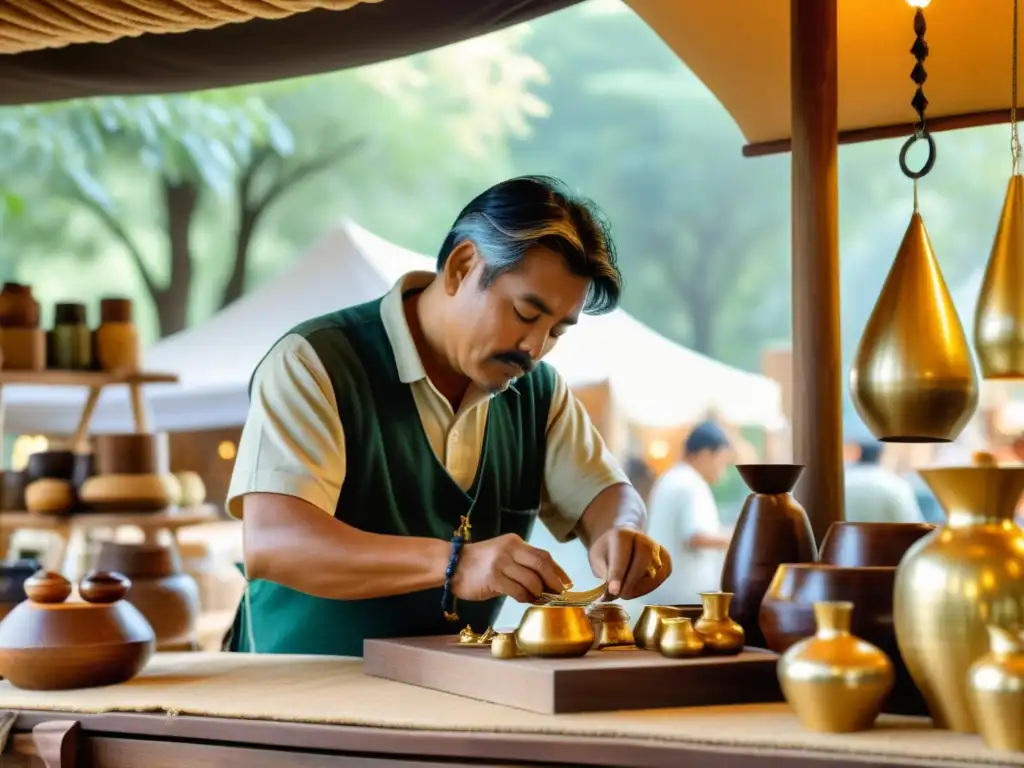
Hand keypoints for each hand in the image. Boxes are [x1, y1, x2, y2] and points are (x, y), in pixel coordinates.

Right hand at [451, 533, 571, 602]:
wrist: (451, 565)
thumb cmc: (479, 563)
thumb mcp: (502, 555)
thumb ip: (521, 563)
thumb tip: (546, 581)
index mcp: (515, 542)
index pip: (543, 555)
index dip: (558, 570)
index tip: (567, 583)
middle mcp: (509, 549)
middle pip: (541, 565)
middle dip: (553, 581)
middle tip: (558, 594)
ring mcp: (501, 563)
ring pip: (531, 580)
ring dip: (538, 593)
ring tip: (538, 598)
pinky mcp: (493, 578)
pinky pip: (517, 591)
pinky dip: (525, 598)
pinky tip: (524, 600)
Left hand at [588, 527, 670, 599]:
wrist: (619, 544)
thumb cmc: (606, 553)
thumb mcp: (598, 561)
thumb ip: (604, 575)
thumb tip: (609, 595)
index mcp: (621, 535)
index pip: (621, 554)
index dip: (617, 574)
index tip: (613, 590)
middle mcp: (641, 537)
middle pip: (643, 559)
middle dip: (631, 582)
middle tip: (620, 595)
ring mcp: (656, 547)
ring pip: (655, 569)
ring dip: (641, 587)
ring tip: (627, 593)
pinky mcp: (665, 557)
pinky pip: (663, 574)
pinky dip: (652, 586)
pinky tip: (639, 589)